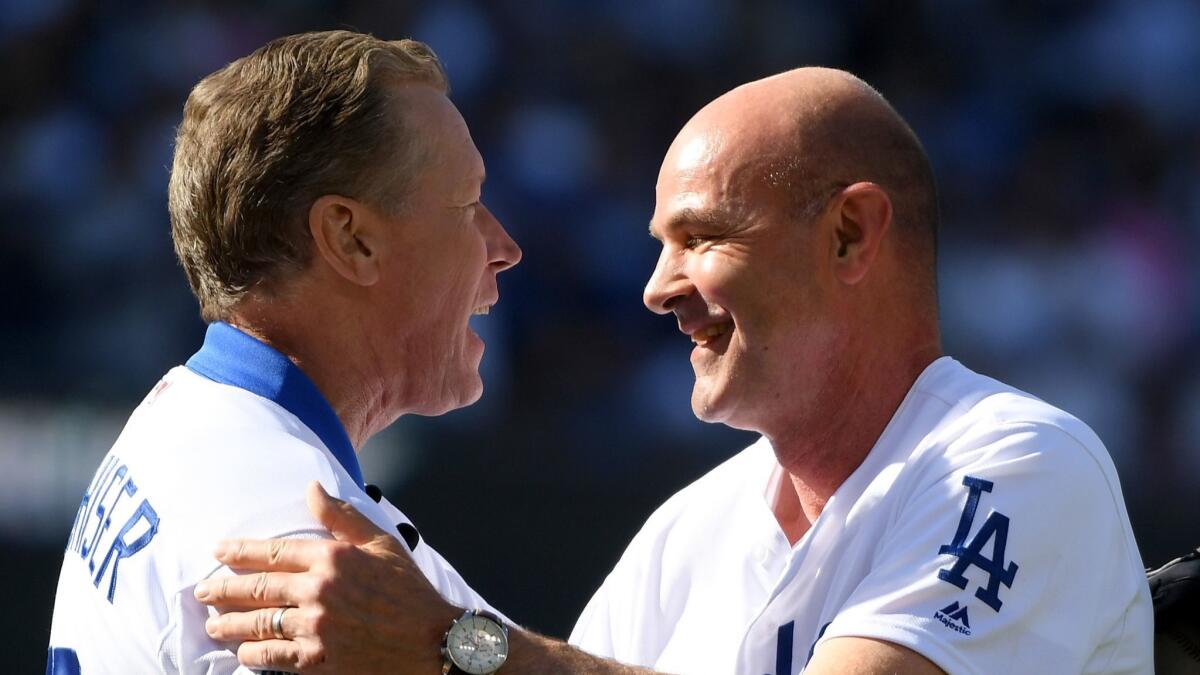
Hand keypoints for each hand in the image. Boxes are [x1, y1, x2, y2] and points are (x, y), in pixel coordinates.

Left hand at [194, 482, 460, 672]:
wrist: (432, 642)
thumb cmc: (410, 591)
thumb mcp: (382, 543)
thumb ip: (342, 517)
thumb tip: (312, 488)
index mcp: (333, 558)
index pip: (273, 551)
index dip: (240, 551)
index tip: (219, 551)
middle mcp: (319, 591)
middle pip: (257, 589)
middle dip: (223, 589)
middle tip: (202, 590)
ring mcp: (316, 628)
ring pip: (258, 625)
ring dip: (230, 625)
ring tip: (214, 625)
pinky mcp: (318, 661)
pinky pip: (273, 657)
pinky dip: (253, 655)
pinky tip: (243, 653)